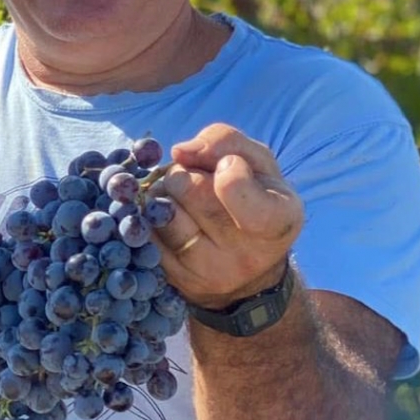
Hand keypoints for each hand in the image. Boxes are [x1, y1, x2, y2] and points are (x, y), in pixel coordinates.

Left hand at [148, 123, 302, 309]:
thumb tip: (180, 152)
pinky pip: (142, 231)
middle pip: (186, 187)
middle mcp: (246, 254)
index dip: (223, 165)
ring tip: (182, 202)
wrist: (247, 269)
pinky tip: (168, 220)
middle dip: (185, 173)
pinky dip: (147, 216)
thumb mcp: (258, 163)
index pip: (231, 184)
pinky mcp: (175, 278)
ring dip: (162, 195)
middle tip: (199, 183)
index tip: (229, 167)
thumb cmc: (254, 198)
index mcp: (277, 221)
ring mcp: (208, 272)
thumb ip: (225, 142)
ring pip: (159, 209)